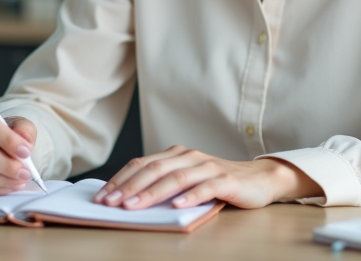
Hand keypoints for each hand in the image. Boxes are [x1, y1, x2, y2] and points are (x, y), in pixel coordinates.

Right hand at [0, 107, 37, 194]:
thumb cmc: (3, 134)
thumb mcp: (17, 125)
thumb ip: (24, 129)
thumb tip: (25, 141)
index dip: (8, 139)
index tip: (25, 151)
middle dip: (8, 166)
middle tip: (26, 171)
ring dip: (4, 180)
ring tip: (20, 179)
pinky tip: (9, 185)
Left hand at [93, 145, 320, 209]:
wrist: (257, 180)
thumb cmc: (216, 183)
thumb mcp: (186, 181)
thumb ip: (162, 184)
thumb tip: (126, 198)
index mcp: (176, 155)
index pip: (142, 164)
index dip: (120, 179)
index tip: (102, 196)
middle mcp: (189, 156)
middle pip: (154, 169)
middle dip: (129, 187)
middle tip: (110, 203)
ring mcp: (207, 167)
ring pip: (175, 178)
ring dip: (152, 193)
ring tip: (134, 206)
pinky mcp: (225, 180)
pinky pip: (204, 188)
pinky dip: (189, 196)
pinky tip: (176, 206)